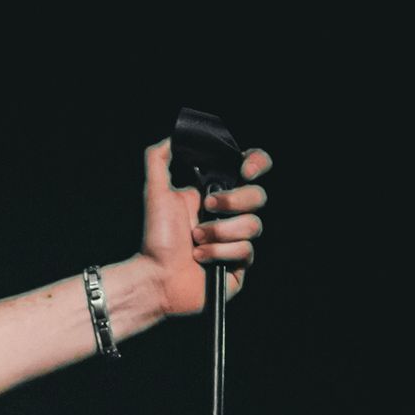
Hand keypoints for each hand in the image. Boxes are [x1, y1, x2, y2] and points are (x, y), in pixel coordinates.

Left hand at [140, 138, 272, 318]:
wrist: (154, 278)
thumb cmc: (155, 239)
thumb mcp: (155, 193)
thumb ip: (159, 159)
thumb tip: (173, 137)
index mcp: (217, 195)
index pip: (252, 168)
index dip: (257, 163)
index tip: (244, 169)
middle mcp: (231, 216)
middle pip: (260, 196)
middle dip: (233, 201)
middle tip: (207, 207)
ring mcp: (239, 241)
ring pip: (254, 225)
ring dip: (219, 231)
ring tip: (195, 240)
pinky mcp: (241, 265)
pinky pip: (246, 251)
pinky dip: (218, 252)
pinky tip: (200, 258)